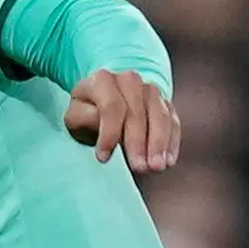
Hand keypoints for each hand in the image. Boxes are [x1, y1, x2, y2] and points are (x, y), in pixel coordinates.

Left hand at [63, 68, 180, 173]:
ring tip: (157, 167)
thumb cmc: (87, 112)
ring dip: (159, 143)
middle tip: (140, 167)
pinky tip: (169, 160)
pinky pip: (172, 121)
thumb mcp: (76, 116)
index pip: (111, 107)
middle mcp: (130, 80)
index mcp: (103, 80)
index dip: (109, 134)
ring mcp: (150, 90)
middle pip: (137, 112)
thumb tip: (103, 127)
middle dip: (138, 142)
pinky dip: (171, 141)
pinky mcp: (165, 103)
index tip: (103, 158)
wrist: (105, 100)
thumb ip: (85, 119)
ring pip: (160, 115)